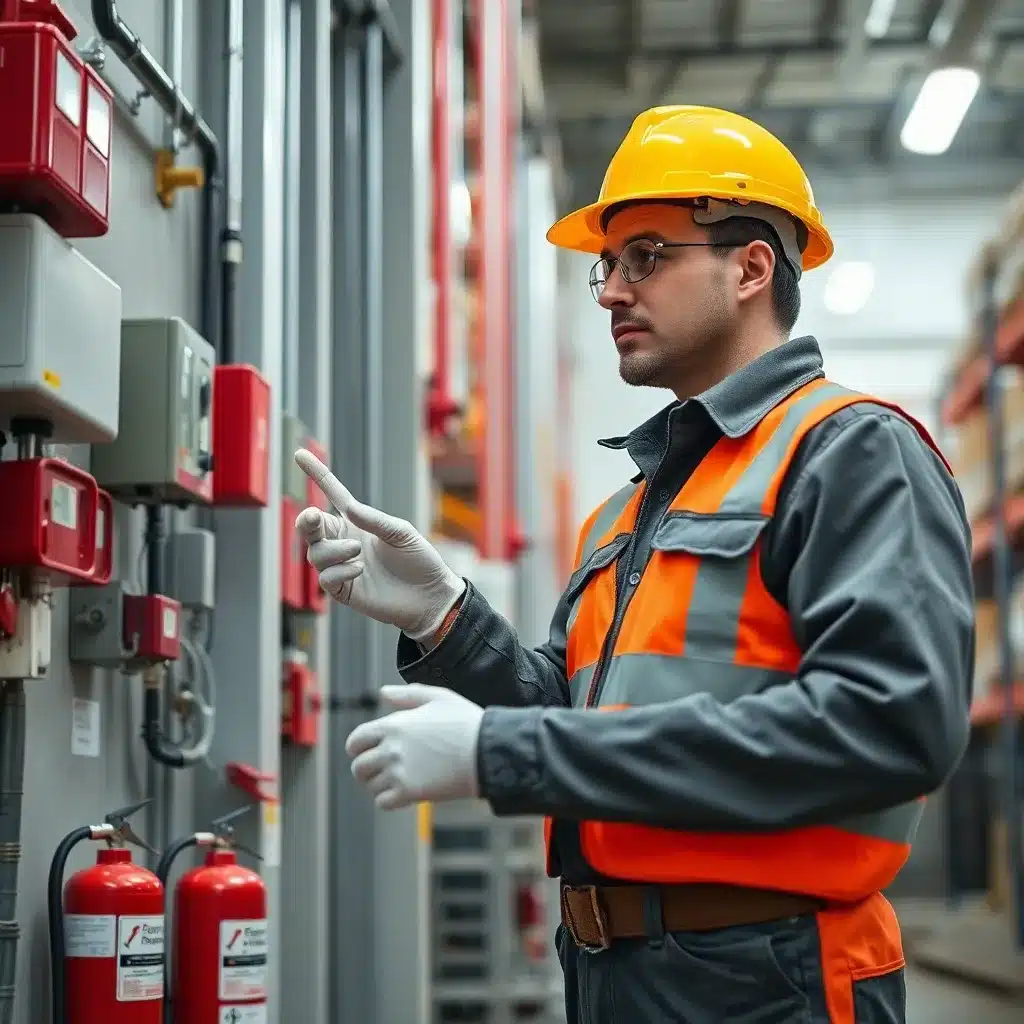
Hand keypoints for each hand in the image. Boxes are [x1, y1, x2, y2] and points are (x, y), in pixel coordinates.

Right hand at [294, 448, 465, 639]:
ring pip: (315, 554)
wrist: (430, 596)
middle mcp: (345, 542)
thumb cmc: (418, 560)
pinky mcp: (343, 590)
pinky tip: (359, 570)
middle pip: (311, 528)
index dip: (317, 475)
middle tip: (315, 517)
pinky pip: (325, 578)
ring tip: (356, 551)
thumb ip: (373, 520)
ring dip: (332, 550)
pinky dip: (339, 571)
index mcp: (358, 523)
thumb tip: (347, 508)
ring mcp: (342, 567)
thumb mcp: (400, 532)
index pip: (333, 495)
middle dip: (307, 520)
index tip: (300, 454)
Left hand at [345, 685, 483, 809]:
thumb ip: (407, 694)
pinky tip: (404, 792)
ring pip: (371, 786)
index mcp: (393, 725)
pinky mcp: (409, 792)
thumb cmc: (466, 722)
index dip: (357, 748)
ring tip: (398, 780)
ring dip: (380, 785)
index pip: (355, 741)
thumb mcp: (438, 697)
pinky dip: (389, 800)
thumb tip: (384, 692)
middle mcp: (390, 749)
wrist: (486, 751)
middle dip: (367, 769)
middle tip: (382, 770)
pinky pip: (383, 802)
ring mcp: (398, 772)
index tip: (366, 752)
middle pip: (359, 767)